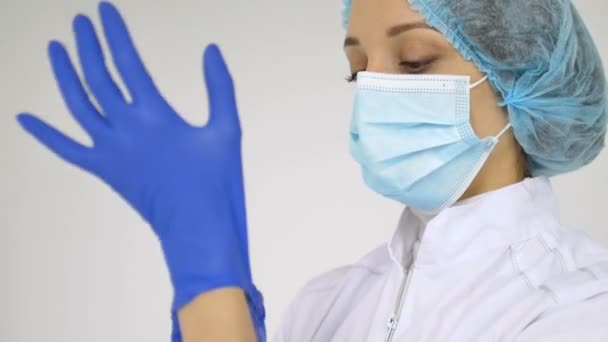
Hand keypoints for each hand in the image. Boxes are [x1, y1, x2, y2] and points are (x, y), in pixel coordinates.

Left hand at [16, 2, 264, 340]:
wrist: (197, 227)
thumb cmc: (216, 181)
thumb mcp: (227, 130)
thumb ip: (219, 87)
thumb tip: (211, 49)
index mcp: (155, 115)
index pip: (127, 62)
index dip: (114, 32)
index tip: (103, 9)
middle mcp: (126, 128)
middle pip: (97, 77)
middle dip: (86, 45)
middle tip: (78, 21)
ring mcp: (110, 151)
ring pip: (76, 106)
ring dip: (63, 75)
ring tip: (54, 48)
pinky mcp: (105, 171)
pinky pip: (67, 150)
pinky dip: (44, 135)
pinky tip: (23, 118)